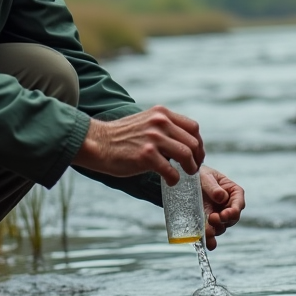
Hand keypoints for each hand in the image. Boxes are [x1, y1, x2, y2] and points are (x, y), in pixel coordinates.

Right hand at [73, 105, 203, 183]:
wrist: (96, 142)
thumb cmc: (119, 136)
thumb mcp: (144, 121)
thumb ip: (162, 126)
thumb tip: (181, 140)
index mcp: (161, 113)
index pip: (193, 127)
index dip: (198, 143)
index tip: (196, 154)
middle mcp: (160, 122)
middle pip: (193, 142)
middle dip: (197, 157)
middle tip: (193, 168)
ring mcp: (153, 139)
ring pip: (186, 155)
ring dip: (190, 168)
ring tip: (186, 174)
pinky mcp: (146, 156)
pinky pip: (171, 171)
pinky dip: (175, 179)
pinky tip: (170, 181)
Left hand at [200, 166, 243, 249]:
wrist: (185, 179)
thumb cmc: (200, 174)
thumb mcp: (206, 176)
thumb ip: (213, 186)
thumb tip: (222, 197)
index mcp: (233, 192)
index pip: (238, 204)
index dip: (233, 211)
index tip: (225, 214)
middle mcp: (228, 206)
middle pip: (231, 219)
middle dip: (223, 221)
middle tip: (213, 218)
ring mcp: (218, 216)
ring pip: (221, 227)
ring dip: (215, 230)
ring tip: (206, 231)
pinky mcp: (208, 223)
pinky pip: (211, 233)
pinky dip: (210, 240)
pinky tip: (208, 244)